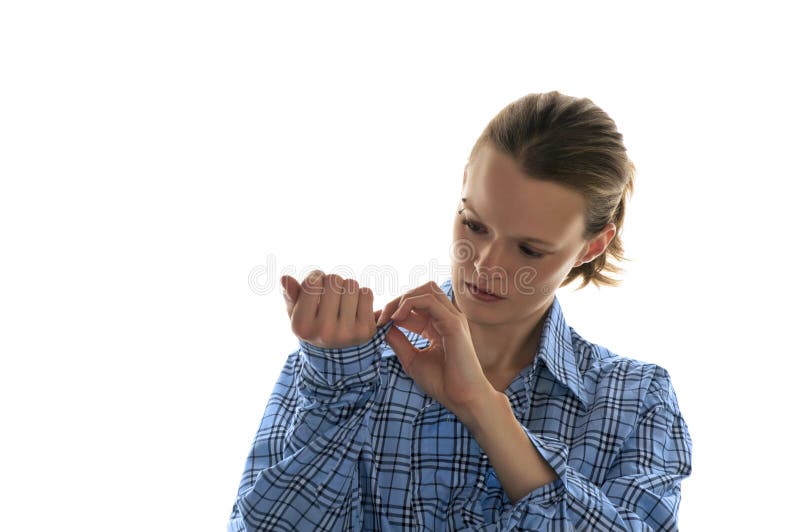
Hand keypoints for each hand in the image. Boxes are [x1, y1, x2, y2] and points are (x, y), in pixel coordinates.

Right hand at [281, 271, 381, 348]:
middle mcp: (324, 331)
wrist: (338, 353)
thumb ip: (290, 295)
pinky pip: (367, 294)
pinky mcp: (366, 330)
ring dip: (348, 288)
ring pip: (352, 285)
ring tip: (342, 302)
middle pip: (334, 280)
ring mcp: (347, 332)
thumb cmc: (315, 325)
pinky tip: (355, 308)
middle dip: (333, 282)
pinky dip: (362, 295)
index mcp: (302, 326)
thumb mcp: (297, 313)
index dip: (316, 277)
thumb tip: (284, 278)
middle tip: (331, 295)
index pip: (312, 282)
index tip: (316, 285)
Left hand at [377, 281, 494, 414]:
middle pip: (421, 291)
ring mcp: (452, 318)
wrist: (462, 399)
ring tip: (388, 318)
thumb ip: (398, 340)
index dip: (393, 309)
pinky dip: (409, 304)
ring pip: (426, 290)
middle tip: (380, 318)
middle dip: (397, 300)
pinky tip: (397, 319)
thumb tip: (382, 326)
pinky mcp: (453, 323)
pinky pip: (429, 300)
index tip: (376, 322)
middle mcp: (447, 317)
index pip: (415, 305)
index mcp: (439, 325)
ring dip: (402, 300)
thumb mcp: (412, 359)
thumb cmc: (441, 382)